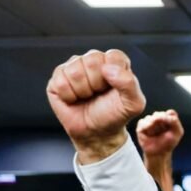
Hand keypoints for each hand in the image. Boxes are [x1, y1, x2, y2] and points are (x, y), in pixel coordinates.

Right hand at [46, 49, 145, 163]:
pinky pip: (60, 81)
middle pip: (92, 61)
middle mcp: (93, 59)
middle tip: (98, 94)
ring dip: (82, 91)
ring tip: (86, 97)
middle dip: (96, 84)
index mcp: (114, 61)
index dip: (114, 76)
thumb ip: (129, 83)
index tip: (113, 90)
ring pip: (75, 71)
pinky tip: (73, 99)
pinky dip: (68, 96)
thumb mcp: (133, 104)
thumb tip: (107, 68)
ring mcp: (74, 66)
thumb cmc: (114, 115)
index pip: (113, 57)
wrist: (96, 133)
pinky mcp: (58, 76)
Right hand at [137, 109, 183, 157]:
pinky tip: (149, 133)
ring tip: (155, 134)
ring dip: (153, 126)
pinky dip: (146, 126)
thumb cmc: (168, 143)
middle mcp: (159, 118)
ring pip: (150, 117)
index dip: (169, 119)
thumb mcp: (178, 132)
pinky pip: (142, 122)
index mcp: (168, 119)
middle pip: (159, 114)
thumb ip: (175, 121)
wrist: (158, 153)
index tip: (170, 126)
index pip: (170, 113)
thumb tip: (165, 113)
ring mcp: (150, 121)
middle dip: (161, 123)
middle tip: (162, 132)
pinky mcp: (141, 126)